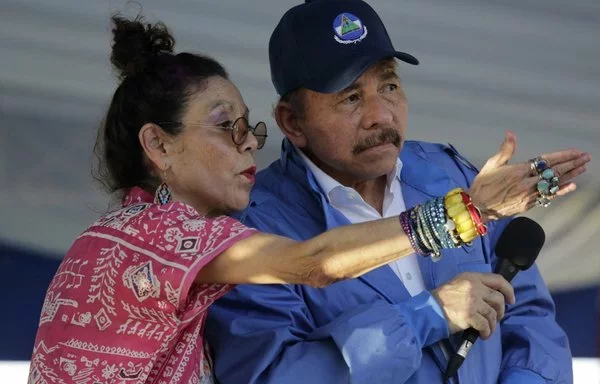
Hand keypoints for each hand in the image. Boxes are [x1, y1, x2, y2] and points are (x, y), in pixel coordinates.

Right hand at [431, 272, 514, 338]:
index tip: (511, 300)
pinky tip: (483, 334)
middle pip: (498, 299)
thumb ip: (475, 285)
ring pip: (493, 314)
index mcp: (472, 277)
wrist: (430, 309)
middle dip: (501, 311)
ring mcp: (472, 301)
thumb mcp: (459, 283)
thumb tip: (492, 296)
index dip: (508, 290)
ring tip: (487, 329)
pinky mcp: (470, 315)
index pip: (498, 280)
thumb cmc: (443, 297)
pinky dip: (486, 332)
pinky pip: (486, 325)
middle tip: (496, 317)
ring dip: (493, 324)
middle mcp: (474, 287)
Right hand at [468, 131, 590, 220]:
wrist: (477, 207)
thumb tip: (511, 134)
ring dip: (570, 175)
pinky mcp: (529, 204)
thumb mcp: (491, 164)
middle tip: (585, 157)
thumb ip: (505, 149)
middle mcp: (527, 183)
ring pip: (554, 183)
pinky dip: (561, 191)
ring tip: (583, 168)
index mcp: (518, 171)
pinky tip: (572, 186)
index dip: (563, 156)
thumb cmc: (483, 185)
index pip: (546, 161)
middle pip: (554, 171)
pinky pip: (548, 196)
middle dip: (572, 163)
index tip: (576, 152)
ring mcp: (529, 195)